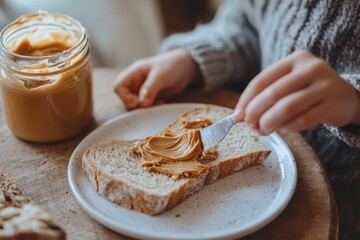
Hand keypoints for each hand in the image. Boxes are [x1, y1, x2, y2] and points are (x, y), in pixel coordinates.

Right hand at [114, 48, 198, 109]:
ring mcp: (142, 90)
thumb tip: (141, 104)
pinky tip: (162, 103)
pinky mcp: (150, 97)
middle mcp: (135, 83)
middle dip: (137, 105)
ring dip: (145, 108)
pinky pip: (145, 107)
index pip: (118, 87)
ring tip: (159, 103)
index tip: (138, 103)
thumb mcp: (161, 76)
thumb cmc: (172, 66)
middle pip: (125, 99)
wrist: (185, 67)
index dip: (125, 97)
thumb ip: (150, 89)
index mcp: (133, 73)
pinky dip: (152, 108)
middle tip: (151, 105)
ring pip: (135, 105)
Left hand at [235, 50, 359, 134]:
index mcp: (295, 59)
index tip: (237, 115)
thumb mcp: (290, 84)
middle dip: (256, 112)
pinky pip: (303, 120)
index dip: (246, 99)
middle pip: (273, 93)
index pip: (262, 80)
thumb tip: (240, 114)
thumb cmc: (308, 91)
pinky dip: (288, 127)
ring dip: (270, 122)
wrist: (346, 97)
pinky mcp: (333, 105)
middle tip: (250, 125)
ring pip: (287, 107)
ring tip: (263, 130)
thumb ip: (268, 94)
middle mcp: (311, 68)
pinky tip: (282, 129)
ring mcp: (325, 86)